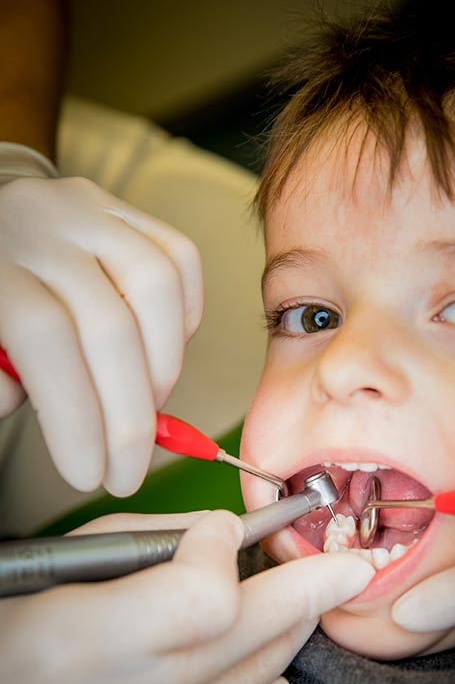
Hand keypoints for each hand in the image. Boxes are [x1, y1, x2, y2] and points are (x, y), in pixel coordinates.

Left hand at [0, 173, 202, 495]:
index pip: (46, 340)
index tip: (90, 473)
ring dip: (164, 367)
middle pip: (109, 325)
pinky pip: (180, 260)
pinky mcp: (125, 210)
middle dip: (129, 418)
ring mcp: (89, 210)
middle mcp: (42, 223)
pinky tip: (166, 355)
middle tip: (128, 469)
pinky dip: (186, 320)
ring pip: (156, 287)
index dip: (77, 417)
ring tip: (149, 407)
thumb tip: (39, 409)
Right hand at [0, 510, 374, 683]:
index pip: (203, 599)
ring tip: (311, 605)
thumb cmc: (0, 638)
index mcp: (76, 646)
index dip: (224, 554)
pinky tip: (276, 677)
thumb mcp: (49, 572)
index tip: (223, 531)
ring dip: (287, 635)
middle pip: (245, 640)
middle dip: (307, 590)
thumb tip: (217, 536)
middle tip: (351, 566)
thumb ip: (140, 547)